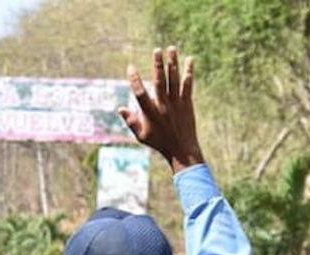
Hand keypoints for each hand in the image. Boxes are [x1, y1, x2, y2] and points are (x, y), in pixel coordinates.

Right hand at [118, 46, 203, 172]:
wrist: (182, 150)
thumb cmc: (159, 143)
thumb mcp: (141, 135)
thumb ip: (131, 121)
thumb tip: (119, 108)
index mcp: (150, 113)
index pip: (140, 94)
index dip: (134, 80)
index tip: (130, 68)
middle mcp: (163, 106)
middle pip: (160, 81)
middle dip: (157, 65)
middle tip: (156, 50)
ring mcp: (176, 104)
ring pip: (174, 80)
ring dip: (173, 63)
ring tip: (171, 48)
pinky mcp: (187, 103)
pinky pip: (187, 85)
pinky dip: (189, 72)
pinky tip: (190, 60)